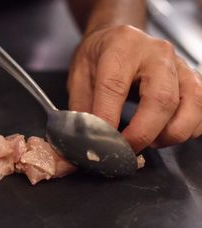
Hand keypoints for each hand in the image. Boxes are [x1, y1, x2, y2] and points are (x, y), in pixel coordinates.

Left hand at [68, 25, 201, 152]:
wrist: (119, 38)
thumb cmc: (99, 56)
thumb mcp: (79, 76)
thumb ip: (82, 109)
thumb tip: (86, 141)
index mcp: (122, 47)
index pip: (114, 87)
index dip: (108, 119)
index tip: (102, 141)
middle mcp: (156, 53)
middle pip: (162, 99)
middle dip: (143, 133)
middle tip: (127, 149)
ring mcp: (179, 64)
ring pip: (190, 105)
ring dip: (170, 134)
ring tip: (148, 142)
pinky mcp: (193, 78)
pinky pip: (201, 109)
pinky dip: (187, 129)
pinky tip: (165, 133)